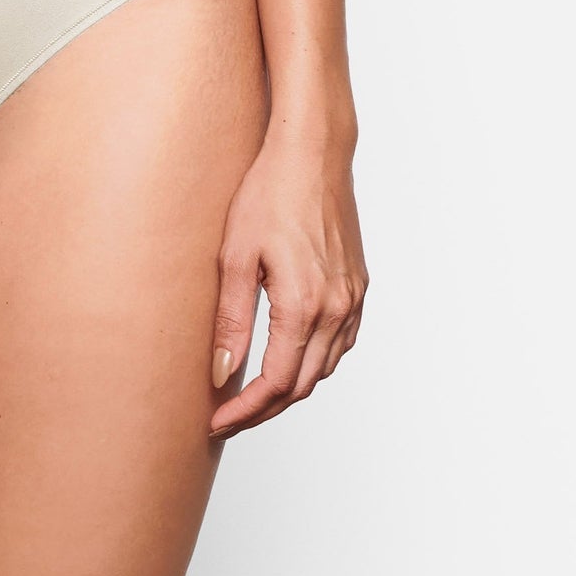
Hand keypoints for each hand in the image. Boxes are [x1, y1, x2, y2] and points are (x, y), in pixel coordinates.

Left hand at [209, 125, 366, 439]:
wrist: (313, 153)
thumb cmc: (268, 193)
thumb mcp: (235, 256)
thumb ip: (230, 320)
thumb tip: (220, 374)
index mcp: (304, 305)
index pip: (275, 383)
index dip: (245, 411)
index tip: (217, 422)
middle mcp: (337, 309)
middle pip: (302, 384)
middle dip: (265, 408)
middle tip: (228, 416)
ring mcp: (353, 298)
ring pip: (324, 367)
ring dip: (290, 387)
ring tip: (252, 393)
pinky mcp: (358, 286)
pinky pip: (340, 342)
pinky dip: (314, 361)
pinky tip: (290, 357)